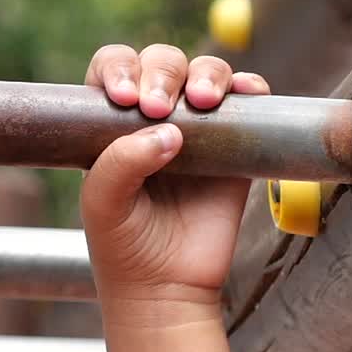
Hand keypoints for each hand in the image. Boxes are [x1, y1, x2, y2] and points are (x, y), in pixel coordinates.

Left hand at [79, 44, 270, 315]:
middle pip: (162, 63)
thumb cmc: (122, 244)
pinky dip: (250, 87)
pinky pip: (249, 101)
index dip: (119, 69)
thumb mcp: (102, 203)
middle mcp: (154, 117)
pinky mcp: (236, 146)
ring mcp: (198, 129)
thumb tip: (170, 131)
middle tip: (157, 107)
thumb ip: (120, 162)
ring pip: (206, 72)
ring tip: (202, 102)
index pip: (113, 69)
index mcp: (111, 123)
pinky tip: (245, 94)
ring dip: (207, 73)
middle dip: (161, 72)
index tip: (124, 98)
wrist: (166, 288)